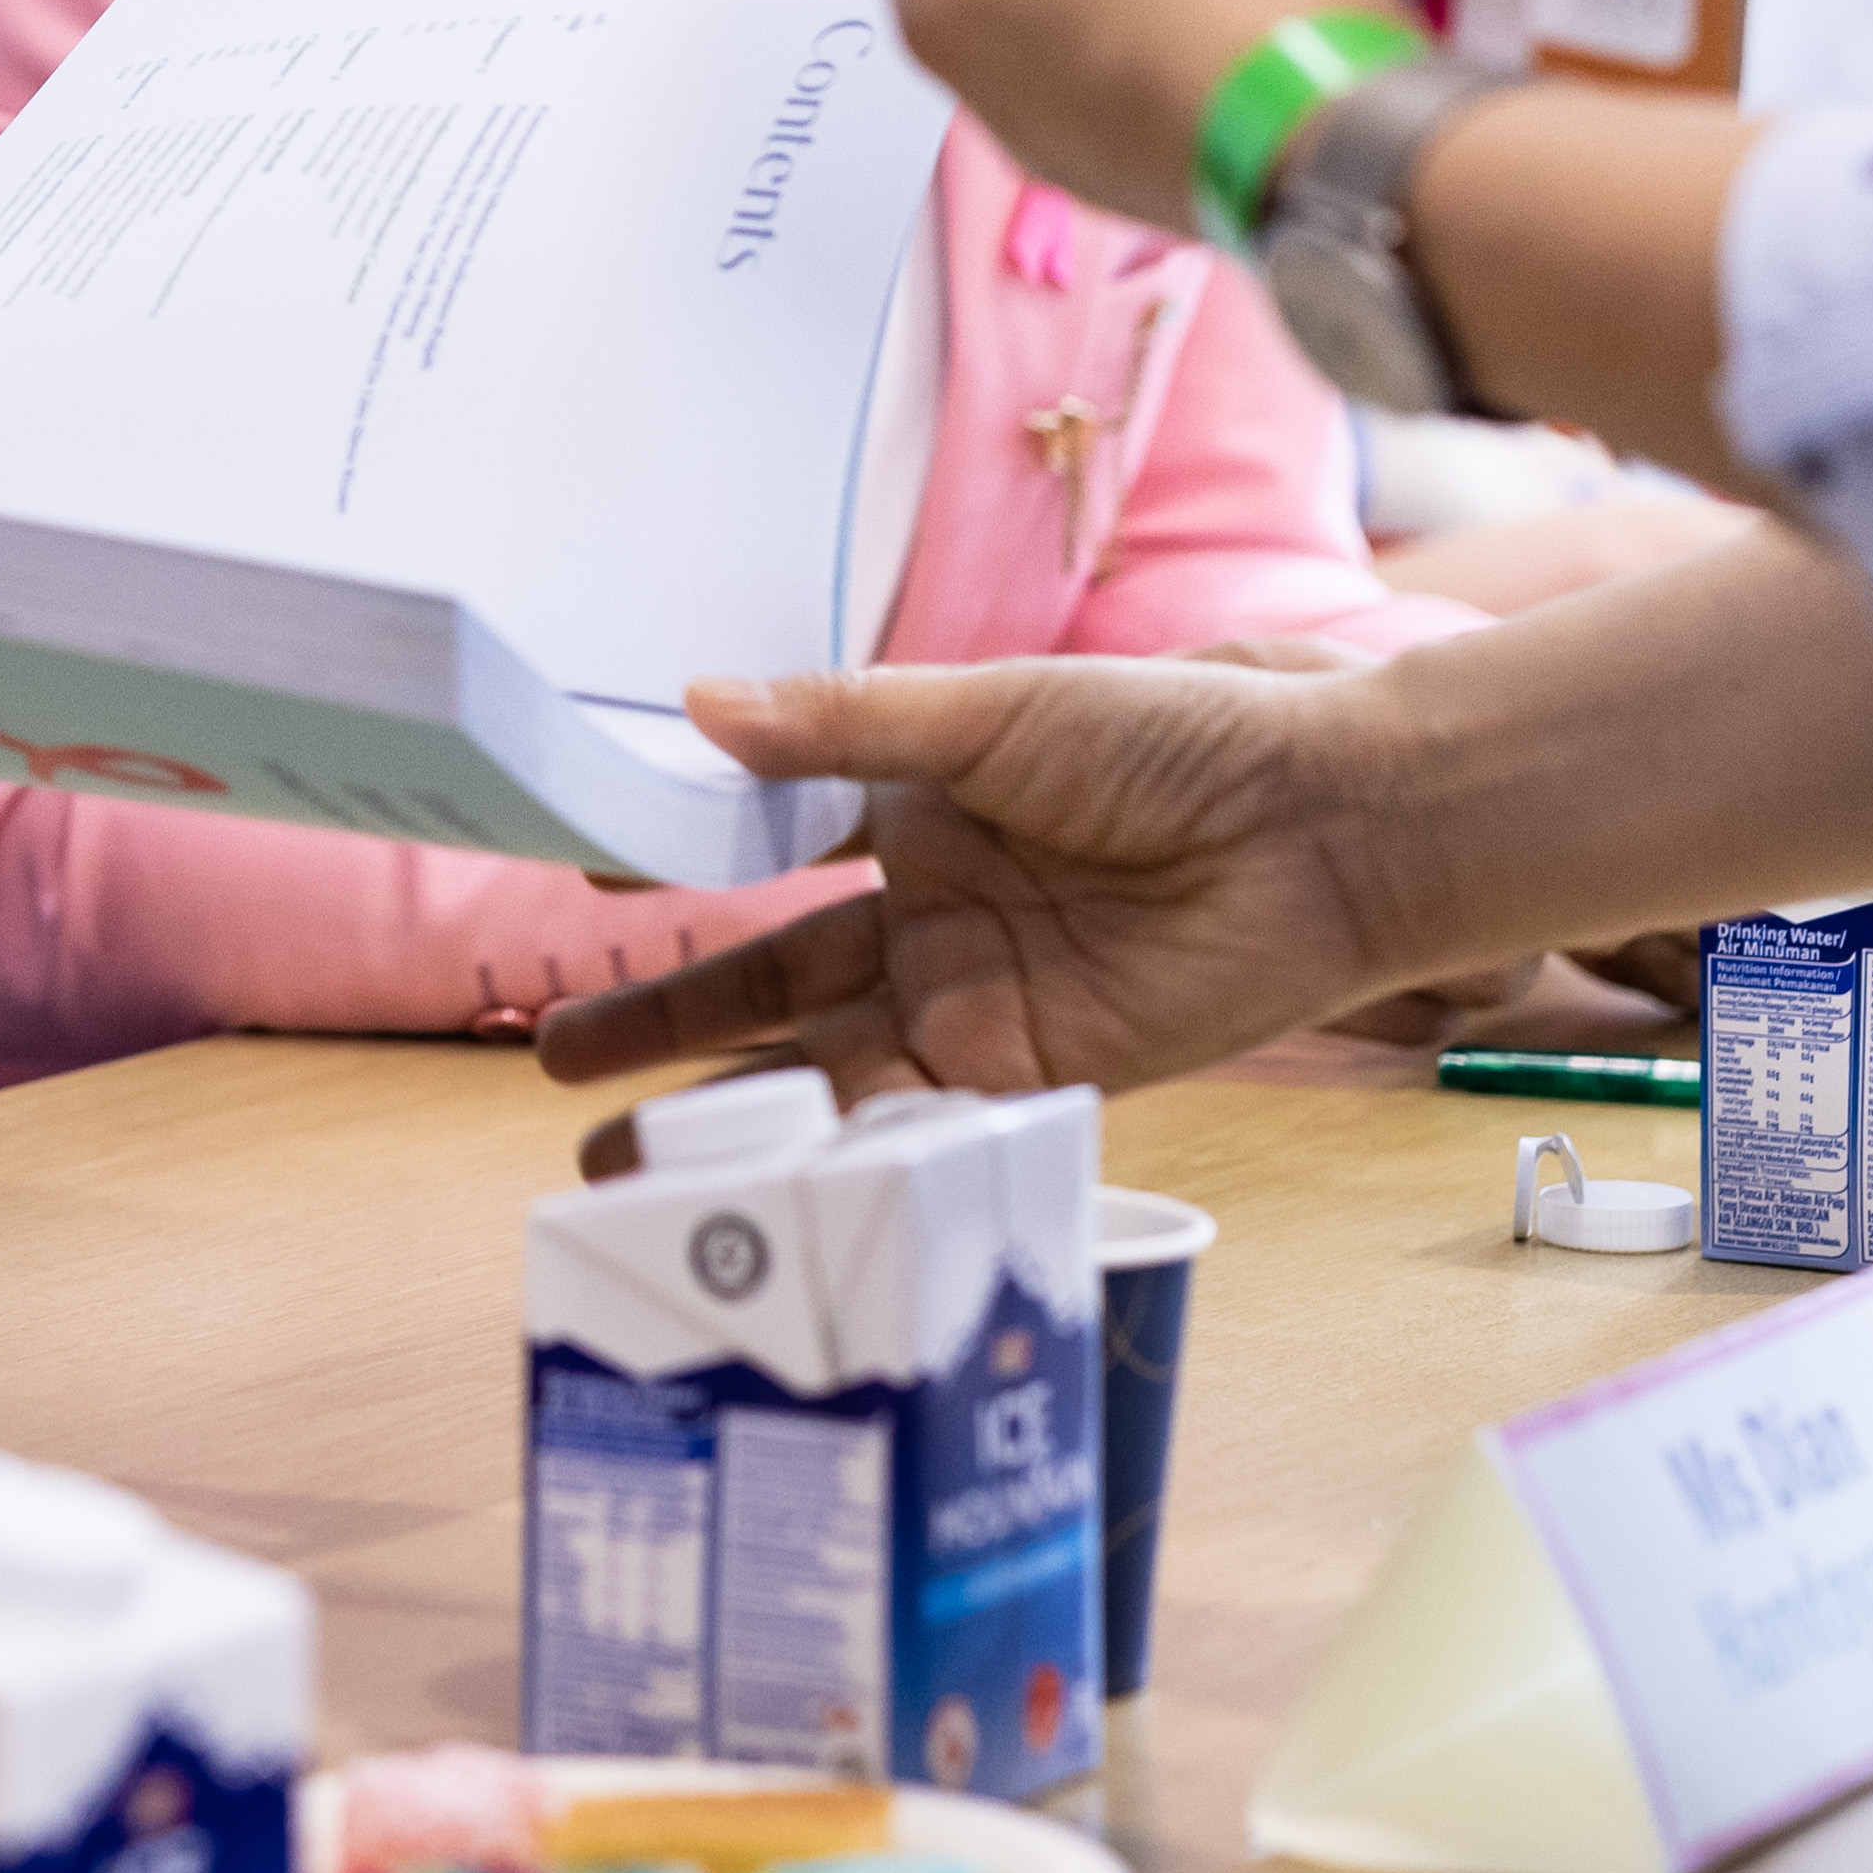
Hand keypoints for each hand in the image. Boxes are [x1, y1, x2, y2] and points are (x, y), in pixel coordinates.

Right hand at [527, 647, 1435, 1111]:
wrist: (1322, 830)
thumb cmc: (1174, 742)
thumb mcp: (993, 713)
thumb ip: (843, 728)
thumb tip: (695, 705)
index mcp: (921, 815)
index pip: (771, 847)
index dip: (680, 862)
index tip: (588, 872)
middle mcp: (935, 920)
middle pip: (770, 980)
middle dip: (663, 1020)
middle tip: (550, 1054)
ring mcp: (978, 1005)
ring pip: (819, 1068)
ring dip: (723, 1106)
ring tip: (617, 1156)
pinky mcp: (1033, 1079)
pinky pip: (910, 1116)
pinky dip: (832, 1141)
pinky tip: (753, 1168)